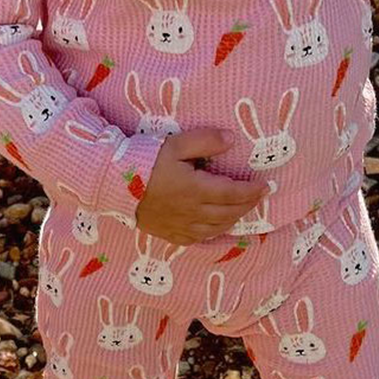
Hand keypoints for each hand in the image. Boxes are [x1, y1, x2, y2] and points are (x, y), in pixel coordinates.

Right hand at [136, 128, 270, 245]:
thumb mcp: (175, 144)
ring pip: (216, 228)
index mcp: (196, 190)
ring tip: (242, 209)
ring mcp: (181, 226)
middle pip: (229, 213)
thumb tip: (231, 139)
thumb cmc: (144, 160)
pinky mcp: (170, 234)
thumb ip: (205, 140)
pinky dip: (214, 232)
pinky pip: (199, 238)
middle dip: (247, 205)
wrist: (112, 185)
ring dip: (233, 219)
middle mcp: (192, 212)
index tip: (265, 186)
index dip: (252, 191)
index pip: (233, 194)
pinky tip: (217, 226)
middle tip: (258, 196)